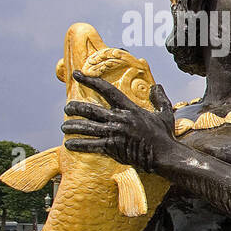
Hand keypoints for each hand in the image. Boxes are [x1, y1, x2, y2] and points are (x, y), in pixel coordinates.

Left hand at [62, 72, 176, 172]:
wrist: (165, 156)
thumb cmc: (165, 136)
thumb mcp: (165, 114)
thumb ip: (160, 99)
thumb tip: (157, 86)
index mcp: (130, 108)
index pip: (107, 90)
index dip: (90, 80)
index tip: (77, 75)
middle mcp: (120, 119)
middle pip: (90, 110)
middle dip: (74, 108)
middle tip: (67, 108)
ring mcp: (115, 133)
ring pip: (86, 127)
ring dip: (72, 126)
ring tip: (64, 127)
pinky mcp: (113, 147)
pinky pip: (90, 145)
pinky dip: (78, 145)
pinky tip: (69, 144)